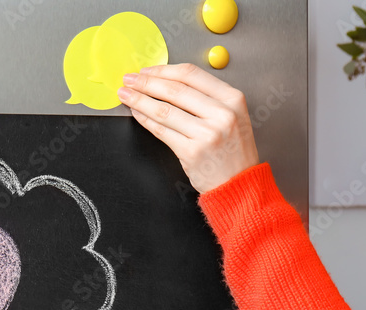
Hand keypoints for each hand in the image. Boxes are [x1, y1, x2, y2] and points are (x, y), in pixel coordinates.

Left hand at [117, 63, 258, 193]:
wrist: (239, 182)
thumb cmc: (232, 149)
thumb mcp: (231, 115)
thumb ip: (206, 98)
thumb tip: (166, 81)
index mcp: (232, 98)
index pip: (191, 75)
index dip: (163, 70)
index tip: (146, 71)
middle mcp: (222, 114)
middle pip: (175, 90)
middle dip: (146, 83)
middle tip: (129, 80)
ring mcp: (207, 134)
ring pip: (164, 110)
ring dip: (140, 101)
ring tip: (126, 95)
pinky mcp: (192, 152)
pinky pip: (162, 131)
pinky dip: (145, 120)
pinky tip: (137, 114)